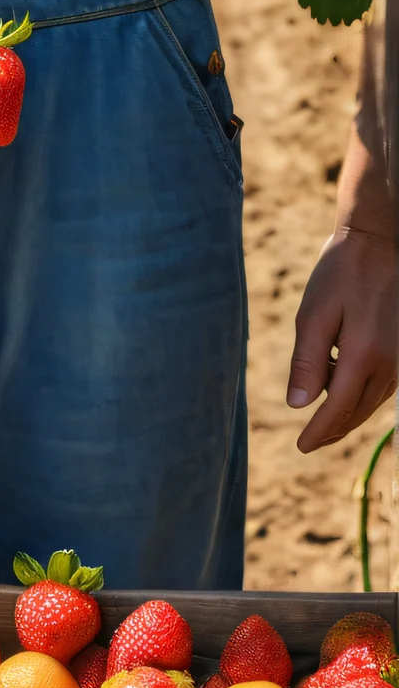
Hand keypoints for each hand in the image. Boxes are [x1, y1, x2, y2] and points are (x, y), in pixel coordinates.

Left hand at [287, 224, 396, 451]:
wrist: (380, 239)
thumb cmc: (341, 270)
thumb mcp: (313, 313)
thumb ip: (306, 361)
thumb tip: (298, 406)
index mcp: (364, 355)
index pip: (338, 409)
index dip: (318, 432)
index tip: (301, 447)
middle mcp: (388, 363)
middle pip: (358, 412)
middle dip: (333, 430)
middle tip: (309, 442)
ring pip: (372, 402)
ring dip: (347, 414)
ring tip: (322, 420)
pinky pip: (382, 385)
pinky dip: (360, 394)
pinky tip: (341, 386)